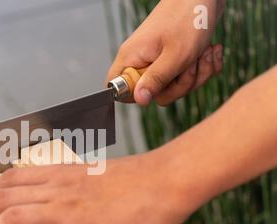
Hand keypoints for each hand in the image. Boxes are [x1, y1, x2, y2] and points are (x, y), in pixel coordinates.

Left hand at [0, 152, 198, 223]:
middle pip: (4, 197)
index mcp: (62, 173)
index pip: (13, 177)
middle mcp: (58, 189)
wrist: (162, 181)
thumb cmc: (135, 178)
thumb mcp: (94, 172)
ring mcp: (68, 210)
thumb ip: (71, 180)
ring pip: (15, 218)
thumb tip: (57, 190)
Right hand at [106, 0, 224, 105]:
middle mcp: (141, 61)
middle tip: (190, 64)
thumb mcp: (175, 55)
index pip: (118, 89)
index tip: (159, 85)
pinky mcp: (172, 59)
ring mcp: (157, 60)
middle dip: (180, 85)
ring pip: (173, 87)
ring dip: (196, 75)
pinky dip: (202, 68)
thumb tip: (140, 100)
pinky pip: (184, 78)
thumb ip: (156, 80)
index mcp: (132, 58)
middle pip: (153, 94)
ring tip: (204, 53)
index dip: (136, 96)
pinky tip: (210, 52)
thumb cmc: (189, 17)